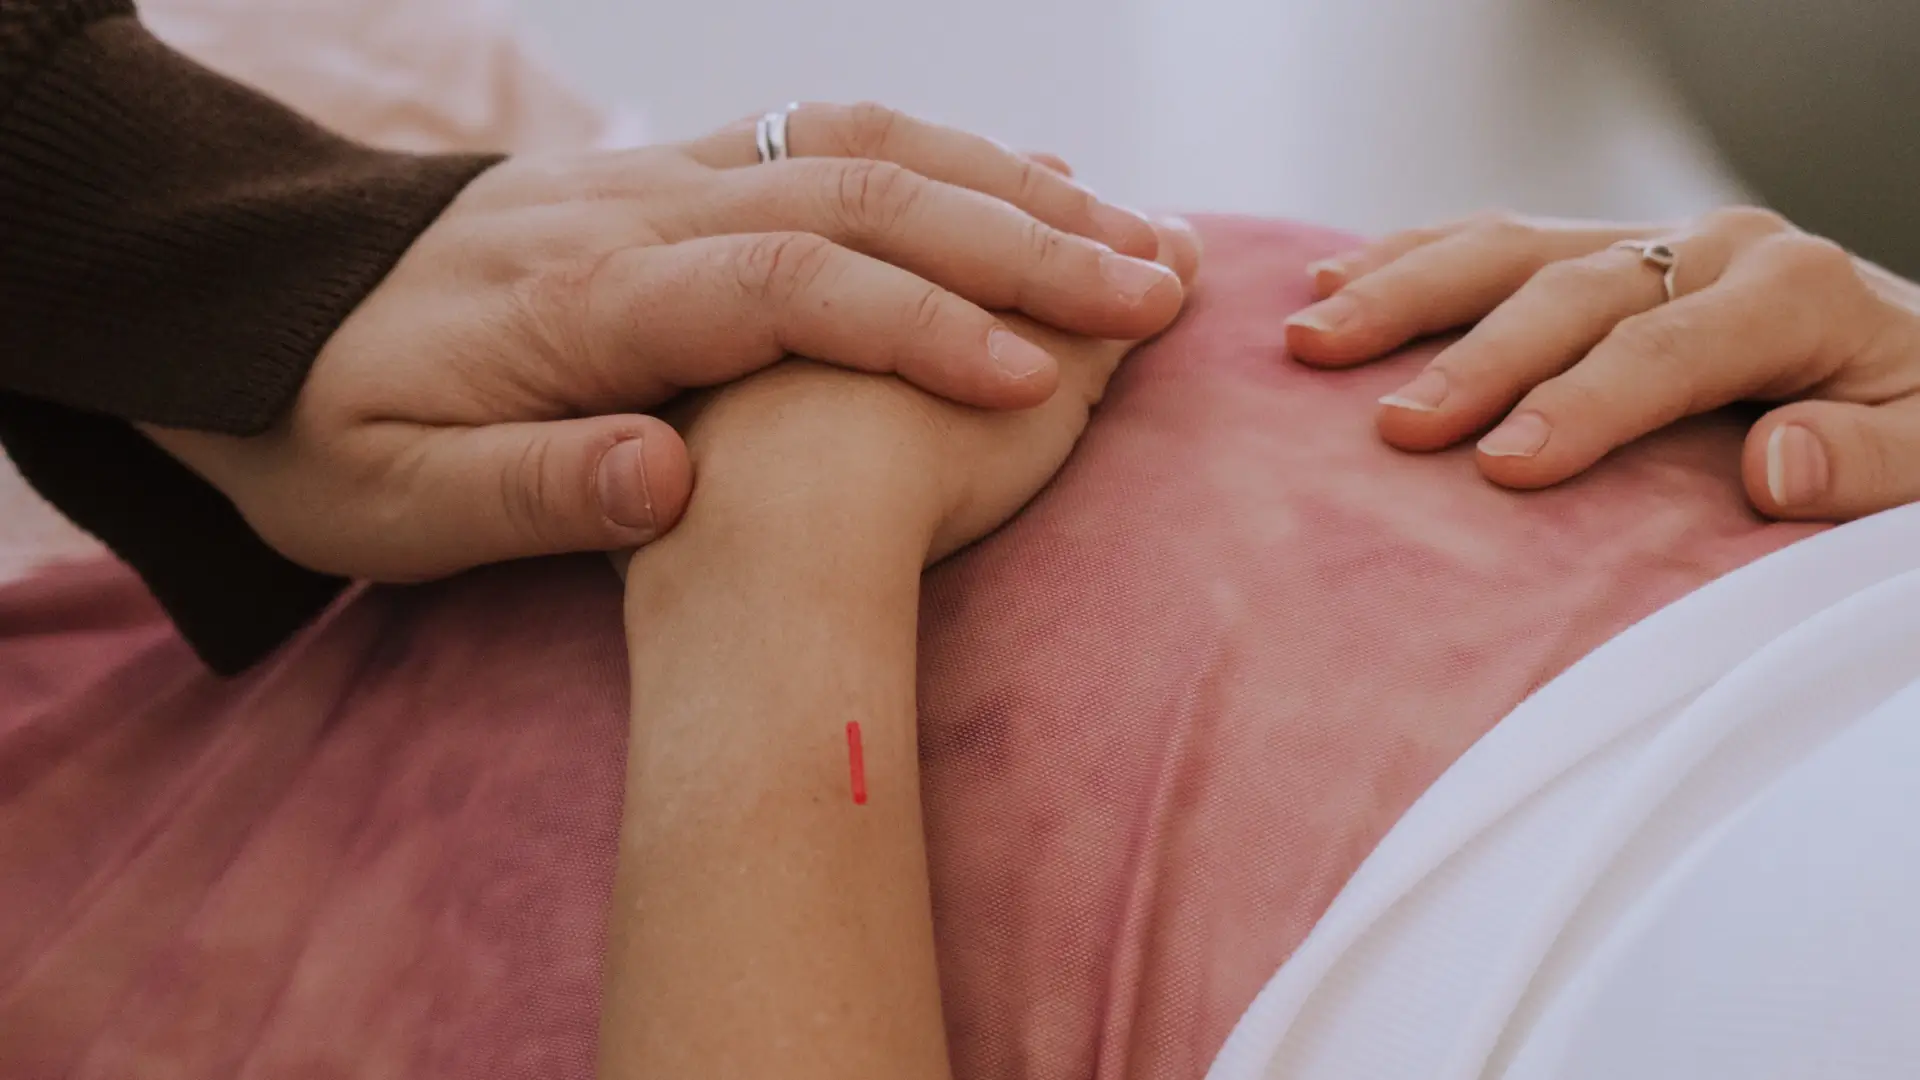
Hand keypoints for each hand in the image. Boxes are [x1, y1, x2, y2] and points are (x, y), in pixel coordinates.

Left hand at [145, 102, 1184, 582]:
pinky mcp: (668, 173)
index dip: (918, 326)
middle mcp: (640, 209)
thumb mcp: (393, 500)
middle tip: (1152, 286)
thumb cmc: (326, 430)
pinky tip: (1014, 182)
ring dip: (1001, 180)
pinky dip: (939, 155)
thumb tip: (674, 486)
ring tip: (1125, 229)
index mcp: (585, 299)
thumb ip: (534, 493)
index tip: (1039, 379)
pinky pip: (825, 135)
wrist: (252, 315)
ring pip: (858, 144)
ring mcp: (659, 174)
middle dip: (1016, 238)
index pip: (785, 290)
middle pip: (856, 192)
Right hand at [1287, 207, 1919, 519]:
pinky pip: (1494, 240)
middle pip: (1570, 290)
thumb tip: (1773, 462)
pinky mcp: (1601, 252)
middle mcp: (1710, 246)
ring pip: (1510, 249)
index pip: (1668, 347)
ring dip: (1404, 291)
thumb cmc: (1905, 423)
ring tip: (1314, 336)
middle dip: (1475, 358)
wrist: (1907, 362)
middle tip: (1397, 427)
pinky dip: (1410, 256)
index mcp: (1792, 290)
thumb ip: (1870, 463)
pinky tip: (1335, 277)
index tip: (1504, 466)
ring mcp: (1646, 240)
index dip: (1584, 404)